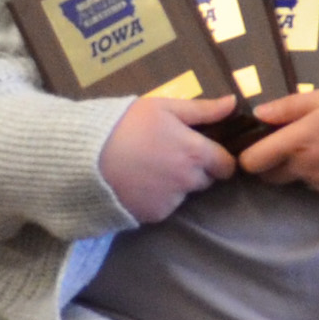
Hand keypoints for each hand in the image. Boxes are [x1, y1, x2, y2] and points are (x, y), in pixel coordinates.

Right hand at [99, 91, 235, 224]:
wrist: (84, 156)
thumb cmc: (124, 124)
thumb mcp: (163, 107)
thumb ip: (201, 109)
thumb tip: (233, 104)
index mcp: (195, 153)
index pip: (226, 165)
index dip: (218, 158)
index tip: (202, 150)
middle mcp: (188, 181)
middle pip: (205, 181)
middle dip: (194, 170)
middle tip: (168, 155)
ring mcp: (170, 201)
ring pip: (183, 194)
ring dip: (174, 185)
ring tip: (147, 167)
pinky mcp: (152, 216)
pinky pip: (163, 207)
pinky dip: (155, 198)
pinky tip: (137, 182)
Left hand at [236, 88, 318, 194]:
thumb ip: (289, 106)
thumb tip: (258, 113)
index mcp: (296, 142)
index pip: (252, 162)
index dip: (249, 155)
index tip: (257, 143)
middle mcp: (302, 167)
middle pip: (267, 175)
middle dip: (269, 163)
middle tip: (283, 145)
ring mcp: (317, 183)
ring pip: (289, 180)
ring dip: (292, 169)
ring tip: (310, 150)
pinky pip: (310, 186)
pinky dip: (312, 175)